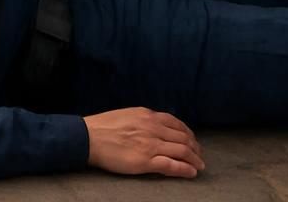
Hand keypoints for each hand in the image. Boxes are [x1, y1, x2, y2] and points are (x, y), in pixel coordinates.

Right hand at [85, 108, 204, 178]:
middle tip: (199, 155)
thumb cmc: (103, 126)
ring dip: (194, 159)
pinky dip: (185, 169)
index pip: (176, 123)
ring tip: (199, 165)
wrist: (88, 137)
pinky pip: (172, 165)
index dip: (188, 133)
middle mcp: (153, 128)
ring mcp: (150, 144)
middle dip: (195, 147)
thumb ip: (143, 119)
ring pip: (182, 151)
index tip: (192, 140)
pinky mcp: (146, 161)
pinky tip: (191, 173)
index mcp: (147, 115)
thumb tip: (154, 124)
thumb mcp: (127, 115)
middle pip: (183, 138)